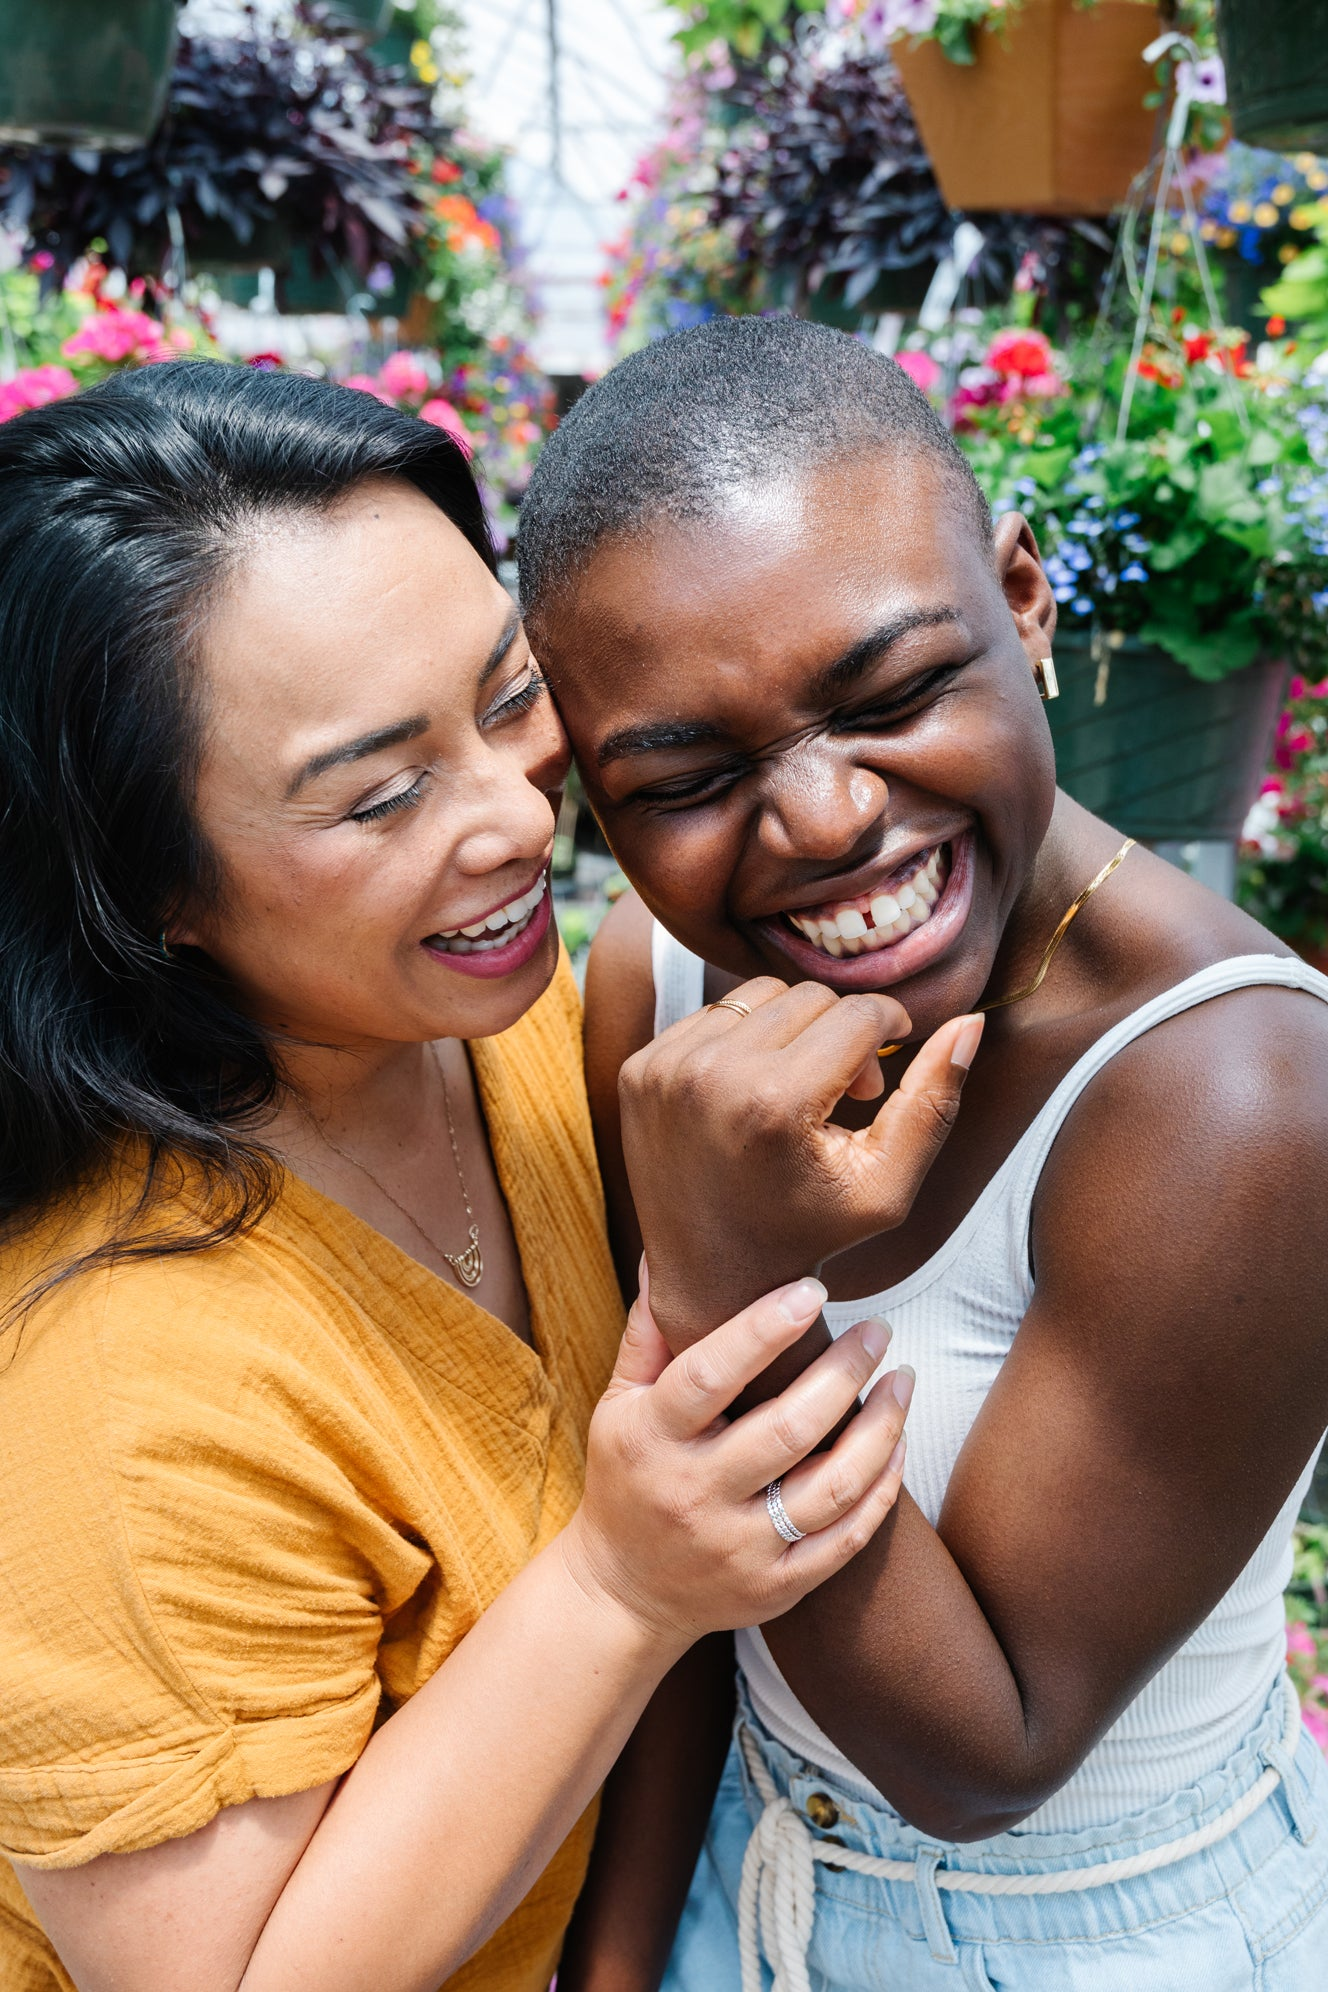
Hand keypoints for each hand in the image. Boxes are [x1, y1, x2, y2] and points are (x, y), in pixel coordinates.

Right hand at [563, 1269, 911, 1647]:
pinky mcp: (774, 1586)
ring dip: (881, 1428)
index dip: (764, 1330)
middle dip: (845, 1372)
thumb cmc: (627, 1476)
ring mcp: (738, 1547)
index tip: (813, 1290)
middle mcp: (694, 1495)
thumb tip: (664, 1254)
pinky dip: (881, 1489)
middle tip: (878, 1330)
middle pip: (788, 1430)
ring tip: (903, 1380)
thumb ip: (648, 1334)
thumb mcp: (617, 1405)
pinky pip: (844, 1539)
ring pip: (831, 1487)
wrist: (623, 1593)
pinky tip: (897, 1445)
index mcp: (652, 1438)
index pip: (711, 1376)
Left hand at [618, 977, 981, 1339]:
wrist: (711, 1275)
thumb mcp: (887, 1185)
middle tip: (846, 1089)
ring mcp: (664, 1068)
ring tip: (800, 1087)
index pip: (859, 1014)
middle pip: (810, 997)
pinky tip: (753, 1091)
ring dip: (792, 1030)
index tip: (894, 1051)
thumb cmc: (810, 1232)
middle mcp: (710, 1074)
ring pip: (760, 995)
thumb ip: (934, 1103)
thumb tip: (970, 1022)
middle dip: (841, 1033)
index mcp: (774, 1104)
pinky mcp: (638, 1067)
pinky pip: (713, 1013)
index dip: (891, 1027)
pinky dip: (743, 1040)